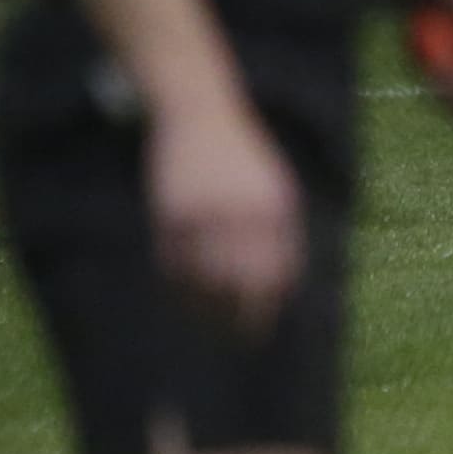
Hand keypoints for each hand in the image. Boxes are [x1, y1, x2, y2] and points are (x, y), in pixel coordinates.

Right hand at [146, 107, 306, 335]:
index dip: (263, 309)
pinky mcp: (172, 213)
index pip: (273, 276)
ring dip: (202, 310)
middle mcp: (241, 216)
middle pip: (239, 286)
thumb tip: (281, 289)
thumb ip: (280, 234)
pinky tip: (178, 296)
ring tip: (202, 324)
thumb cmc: (243, 158)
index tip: (255, 331)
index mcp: (274, 211)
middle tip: (230, 339)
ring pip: (203, 281)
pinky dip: (176, 285)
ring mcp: (205, 215)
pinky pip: (174, 264)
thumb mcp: (274, 189)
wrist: (201, 114)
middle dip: (235, 319)